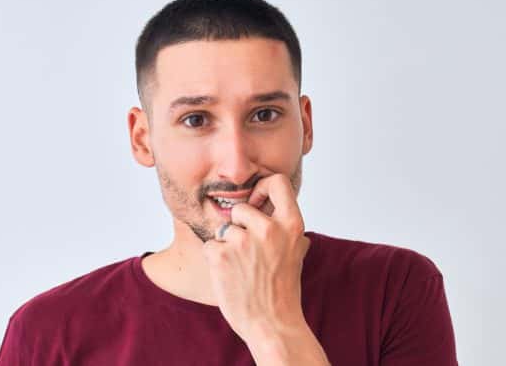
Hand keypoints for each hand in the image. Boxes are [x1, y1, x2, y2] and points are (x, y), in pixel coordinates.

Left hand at [201, 173, 310, 343]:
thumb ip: (286, 228)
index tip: (257, 204)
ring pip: (223, 229)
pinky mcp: (220, 255)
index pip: (277, 182)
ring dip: (226, 246)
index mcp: (291, 225)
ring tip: (241, 269)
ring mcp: (243, 242)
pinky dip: (215, 260)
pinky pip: (210, 246)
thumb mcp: (295, 253)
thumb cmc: (282, 291)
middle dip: (238, 226)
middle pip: (241, 207)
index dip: (262, 188)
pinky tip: (230, 276)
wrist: (271, 324)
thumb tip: (275, 204)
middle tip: (247, 253)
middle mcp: (268, 229)